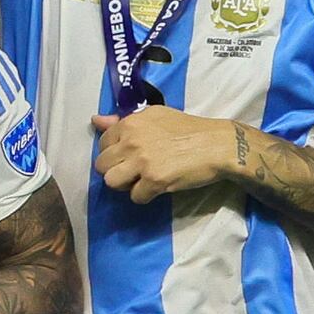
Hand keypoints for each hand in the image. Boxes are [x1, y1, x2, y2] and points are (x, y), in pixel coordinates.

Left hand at [90, 101, 242, 205]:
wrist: (218, 144)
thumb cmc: (188, 129)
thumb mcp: (154, 116)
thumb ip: (122, 121)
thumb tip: (95, 120)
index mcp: (130, 123)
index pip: (102, 144)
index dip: (114, 153)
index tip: (128, 156)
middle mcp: (132, 141)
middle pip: (102, 165)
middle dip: (115, 170)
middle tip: (133, 171)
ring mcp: (142, 161)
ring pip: (112, 182)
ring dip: (125, 185)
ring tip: (140, 181)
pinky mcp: (155, 180)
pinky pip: (135, 197)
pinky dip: (145, 196)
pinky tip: (157, 188)